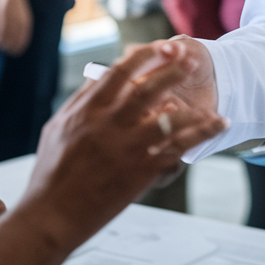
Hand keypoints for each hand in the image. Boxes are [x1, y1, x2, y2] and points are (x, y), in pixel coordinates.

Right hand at [0, 0, 32, 55]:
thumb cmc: (15, 4)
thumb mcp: (21, 15)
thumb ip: (21, 25)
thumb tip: (19, 35)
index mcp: (26, 22)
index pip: (24, 39)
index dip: (20, 47)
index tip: (16, 53)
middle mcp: (19, 23)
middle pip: (15, 40)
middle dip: (11, 47)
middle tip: (6, 51)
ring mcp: (10, 20)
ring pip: (6, 37)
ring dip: (2, 43)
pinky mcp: (2, 17)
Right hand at [17, 42, 226, 250]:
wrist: (50, 216)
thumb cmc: (51, 173)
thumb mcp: (57, 128)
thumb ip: (80, 101)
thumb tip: (98, 76)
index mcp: (87, 111)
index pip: (120, 72)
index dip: (144, 56)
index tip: (162, 47)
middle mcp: (108, 125)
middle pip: (148, 90)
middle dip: (172, 71)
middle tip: (190, 60)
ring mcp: (126, 149)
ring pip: (169, 119)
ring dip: (192, 108)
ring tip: (208, 102)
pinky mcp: (139, 172)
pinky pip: (177, 148)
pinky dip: (199, 135)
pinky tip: (215, 126)